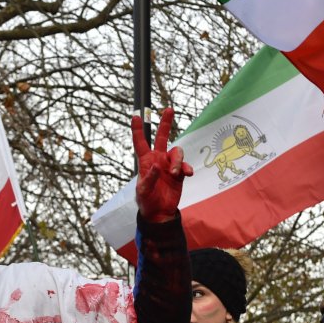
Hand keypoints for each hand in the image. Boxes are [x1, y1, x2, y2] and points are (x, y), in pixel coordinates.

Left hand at [132, 107, 192, 222]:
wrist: (159, 212)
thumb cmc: (147, 201)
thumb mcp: (143, 191)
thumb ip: (149, 178)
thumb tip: (156, 166)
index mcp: (145, 161)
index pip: (140, 142)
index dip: (138, 130)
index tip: (136, 116)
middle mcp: (158, 159)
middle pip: (161, 137)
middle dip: (165, 123)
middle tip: (168, 109)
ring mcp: (169, 165)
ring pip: (177, 152)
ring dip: (178, 161)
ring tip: (176, 173)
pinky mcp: (179, 173)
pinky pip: (185, 165)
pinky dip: (186, 168)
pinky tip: (187, 174)